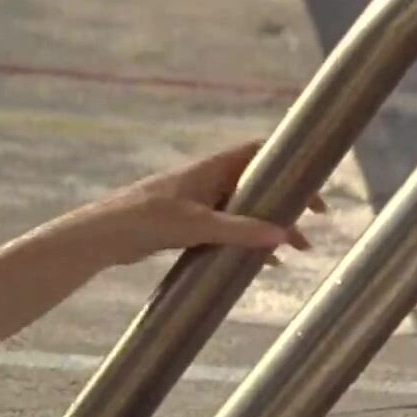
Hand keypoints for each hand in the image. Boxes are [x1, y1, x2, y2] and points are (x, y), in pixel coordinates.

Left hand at [79, 139, 324, 267]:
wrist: (103, 237)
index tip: (314, 187)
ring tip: (296, 251)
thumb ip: (239, 230)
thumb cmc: (147, 220)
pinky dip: (246, 242)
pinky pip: (227, 230)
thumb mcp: (197, 225)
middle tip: (314, 224)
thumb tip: (283, 235)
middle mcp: (208, 181)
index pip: (260, 153)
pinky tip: (262, 263)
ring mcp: (197, 203)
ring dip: (269, 228)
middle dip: (287, 204)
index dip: (290, 164)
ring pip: (245, 211)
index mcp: (212, 168)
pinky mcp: (187, 225)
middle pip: (258, 185)